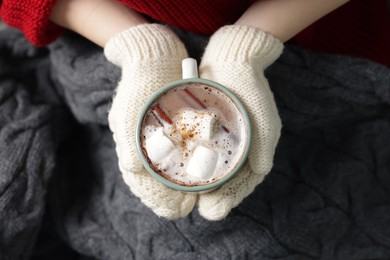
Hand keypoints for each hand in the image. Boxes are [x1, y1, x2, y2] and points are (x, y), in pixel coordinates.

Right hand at [105, 24, 196, 218]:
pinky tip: (194, 177)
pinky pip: (173, 156)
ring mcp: (154, 138)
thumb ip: (127, 139)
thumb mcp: (131, 108)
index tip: (176, 210)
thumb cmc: (142, 81)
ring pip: (163, 171)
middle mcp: (141, 145)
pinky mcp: (167, 129)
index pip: (141, 182)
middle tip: (186, 208)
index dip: (157, 199)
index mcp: (130, 144)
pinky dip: (182, 169)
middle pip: (153, 180)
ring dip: (176, 187)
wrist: (154, 54)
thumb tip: (130, 168)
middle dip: (168, 197)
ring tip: (191, 199)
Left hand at [198, 25, 282, 219]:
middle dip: (220, 196)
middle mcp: (242, 145)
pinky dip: (200, 166)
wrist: (232, 56)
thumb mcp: (261, 113)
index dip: (233, 196)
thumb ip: (263, 143)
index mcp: (256, 145)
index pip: (246, 179)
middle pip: (231, 178)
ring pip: (218, 169)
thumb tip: (261, 170)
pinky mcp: (212, 129)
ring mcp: (227, 138)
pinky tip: (188, 175)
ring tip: (194, 201)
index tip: (216, 209)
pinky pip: (207, 152)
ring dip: (208, 185)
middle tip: (205, 211)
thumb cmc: (249, 85)